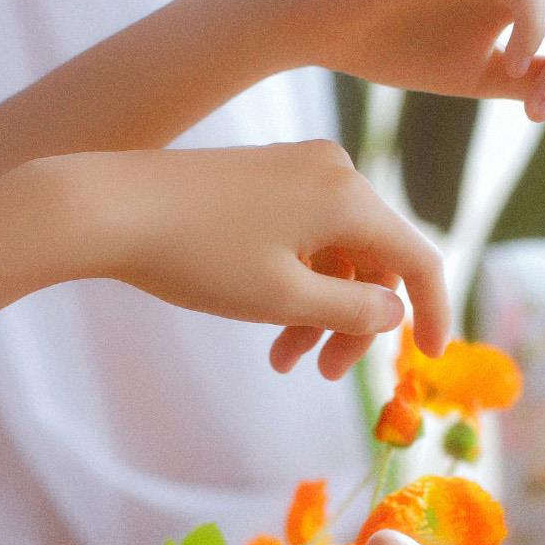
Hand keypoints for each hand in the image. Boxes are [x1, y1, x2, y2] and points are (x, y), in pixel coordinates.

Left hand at [67, 141, 447, 376]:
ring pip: (335, 254)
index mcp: (349, 196)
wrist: (111, 207)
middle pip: (374, 260)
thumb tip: (396, 311)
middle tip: (323, 374)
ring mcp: (297, 170)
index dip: (433, 313)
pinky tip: (268, 324)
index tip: (431, 359)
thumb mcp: (284, 297)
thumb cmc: (199, 255)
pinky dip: (296, 284)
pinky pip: (304, 238)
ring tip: (284, 362)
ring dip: (320, 311)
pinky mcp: (265, 178)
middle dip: (355, 323)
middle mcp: (333, 172)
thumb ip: (352, 309)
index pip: (417, 259)